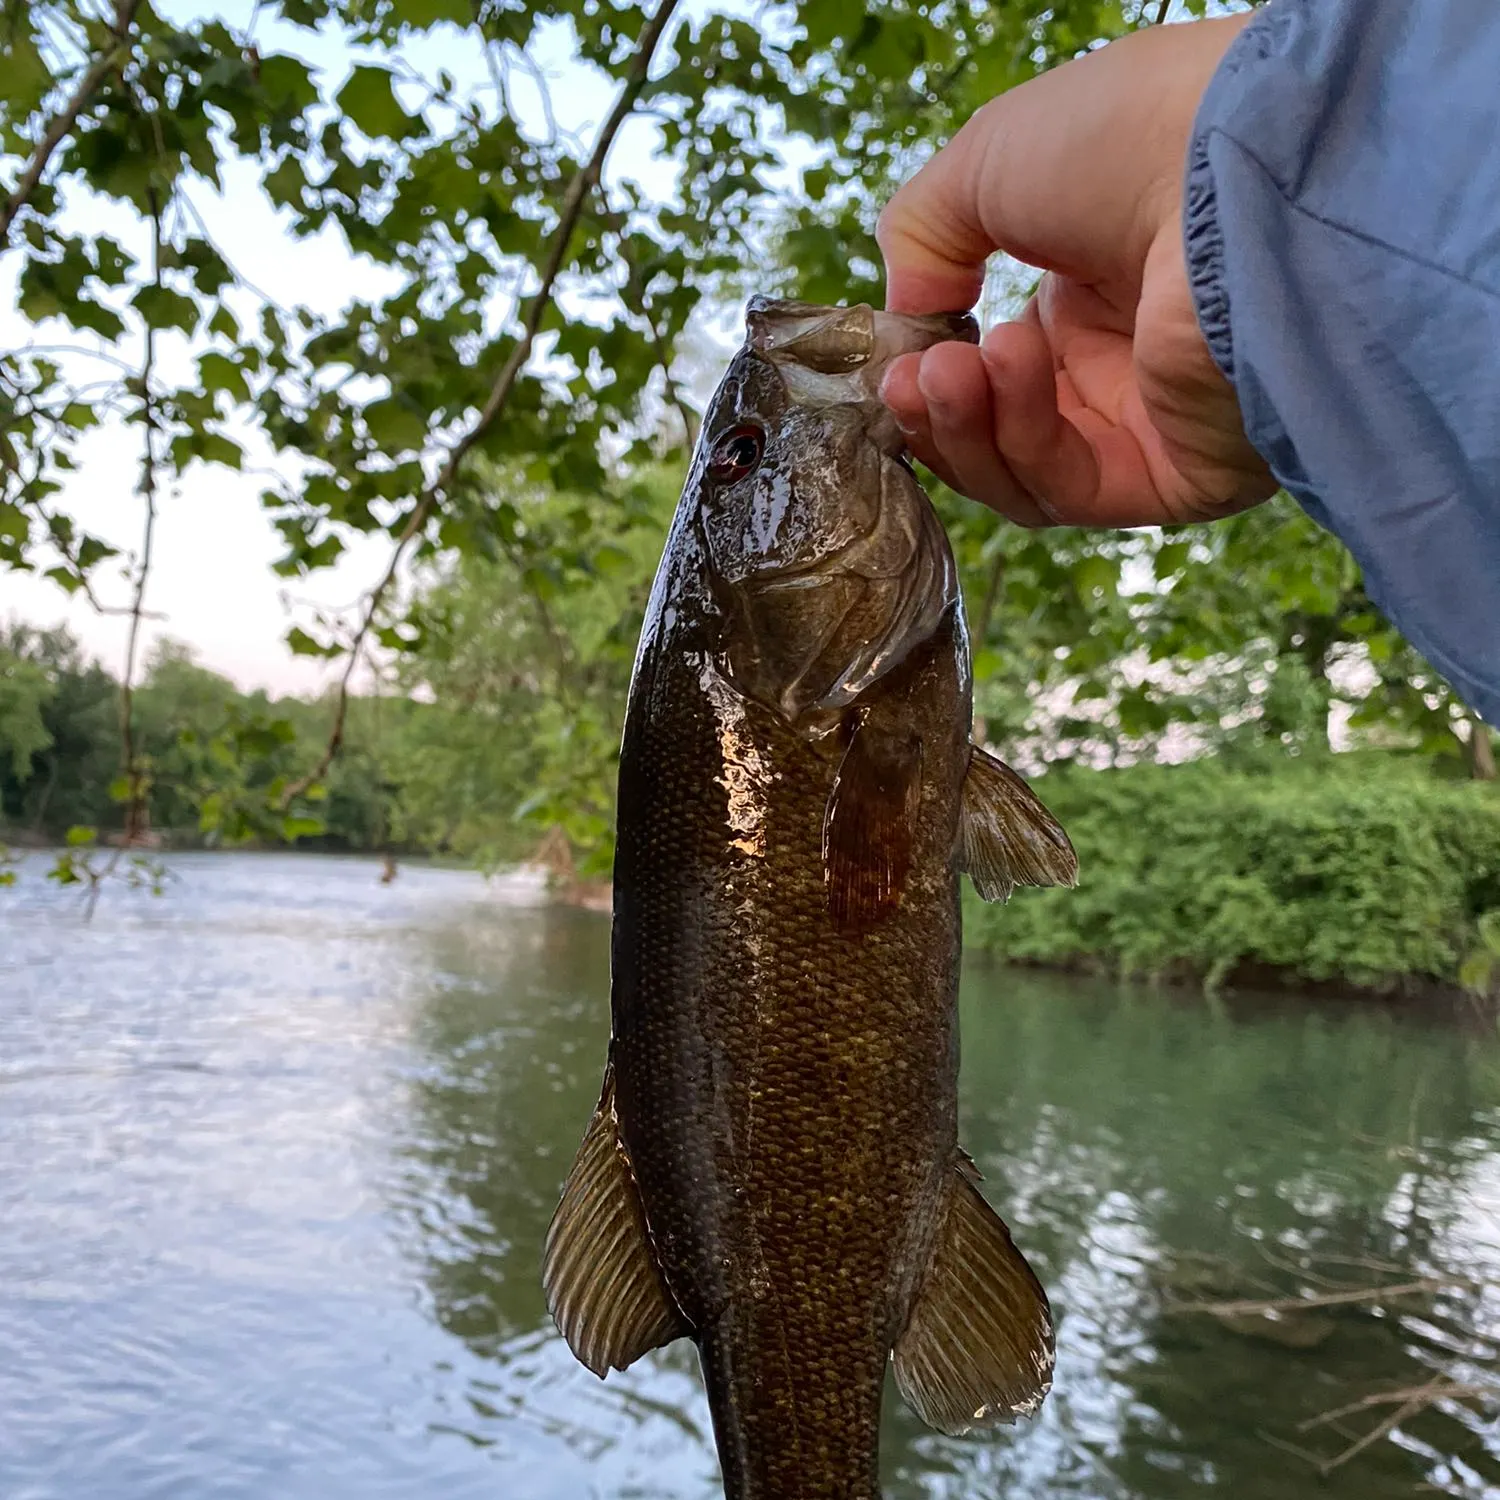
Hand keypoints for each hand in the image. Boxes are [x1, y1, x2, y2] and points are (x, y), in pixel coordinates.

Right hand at [876, 16, 1276, 528]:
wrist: (1237, 164)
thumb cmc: (1125, 139)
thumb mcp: (986, 165)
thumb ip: (922, 242)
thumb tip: (907, 321)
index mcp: (1092, 292)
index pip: (994, 369)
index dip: (931, 373)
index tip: (893, 359)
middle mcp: (1125, 362)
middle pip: (998, 435)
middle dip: (938, 412)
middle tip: (906, 380)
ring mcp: (1152, 424)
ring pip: (1024, 474)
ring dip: (966, 429)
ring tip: (946, 372)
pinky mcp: (1179, 476)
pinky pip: (1071, 488)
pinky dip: (1020, 437)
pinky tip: (1008, 367)